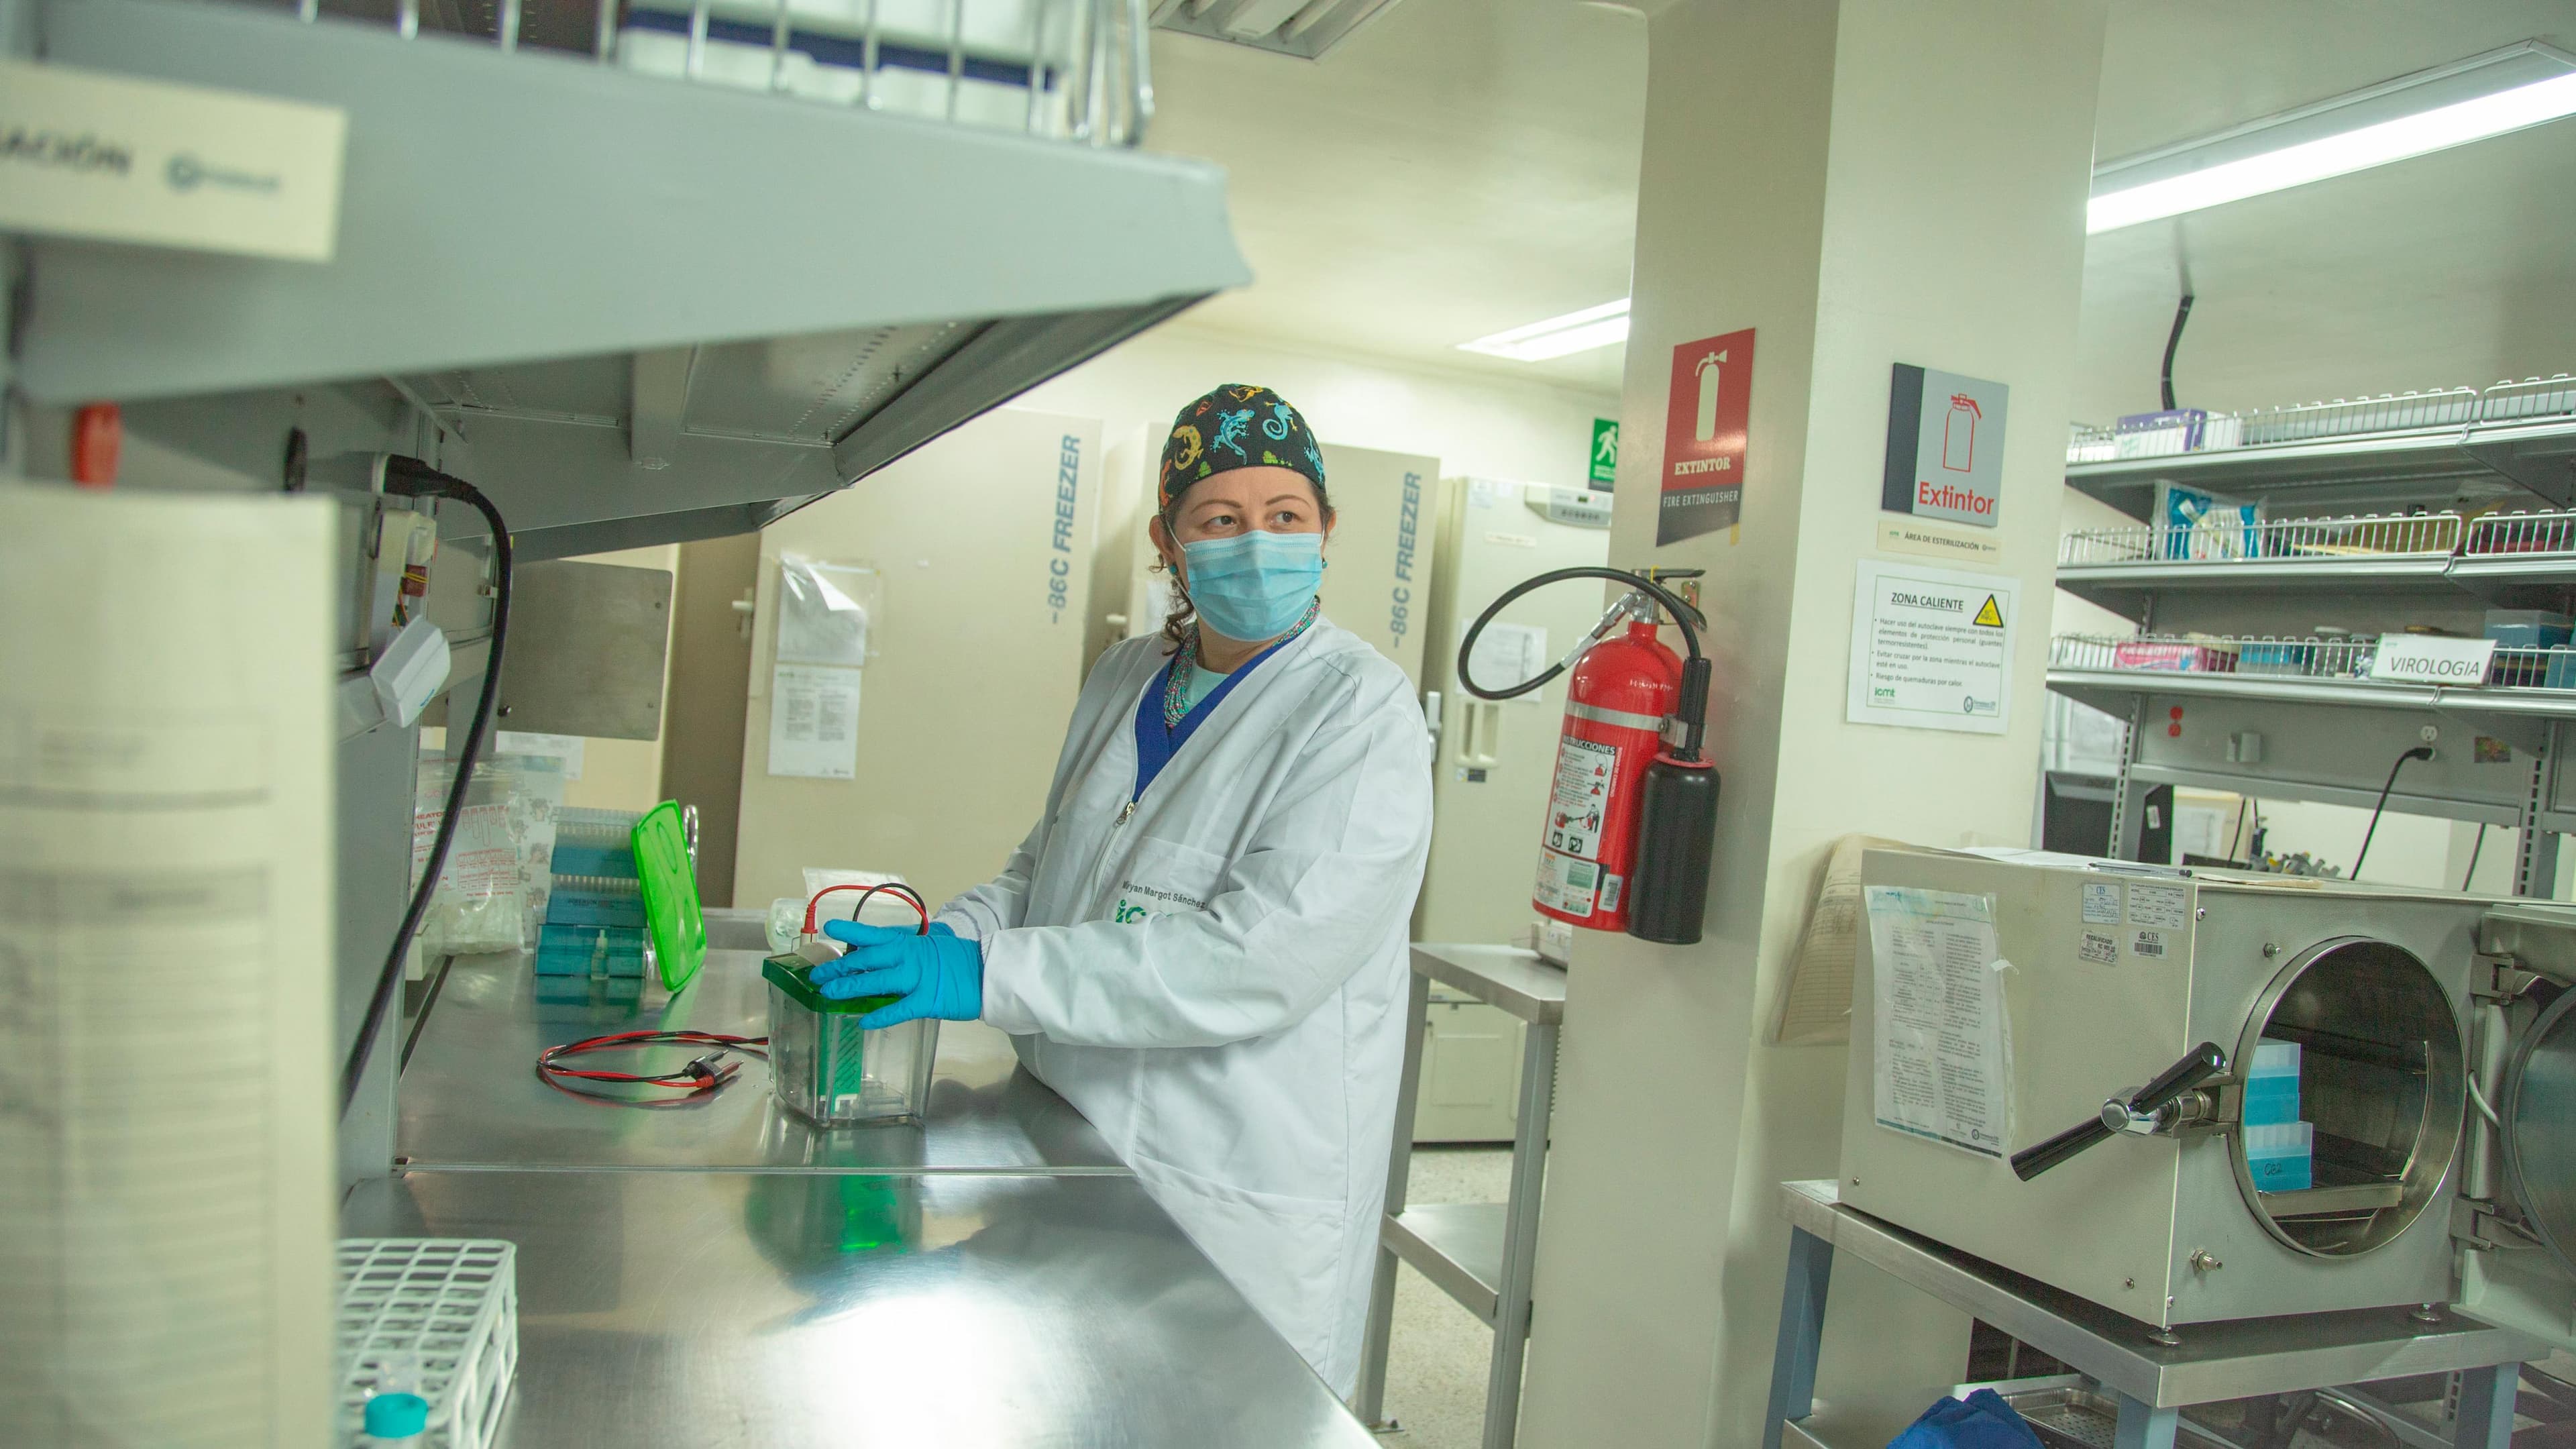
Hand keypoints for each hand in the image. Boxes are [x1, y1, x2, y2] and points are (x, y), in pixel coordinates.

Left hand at [815, 920, 981, 1027]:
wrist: (986, 973)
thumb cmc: (958, 961)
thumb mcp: (930, 947)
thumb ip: (906, 951)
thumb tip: (881, 957)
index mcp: (909, 942)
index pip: (874, 934)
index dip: (850, 931)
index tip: (829, 927)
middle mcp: (909, 956)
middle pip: (867, 960)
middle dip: (840, 968)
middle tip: (818, 976)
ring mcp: (917, 978)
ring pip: (876, 982)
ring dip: (850, 988)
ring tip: (829, 995)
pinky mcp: (927, 1000)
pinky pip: (898, 1009)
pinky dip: (880, 1016)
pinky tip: (862, 1022)